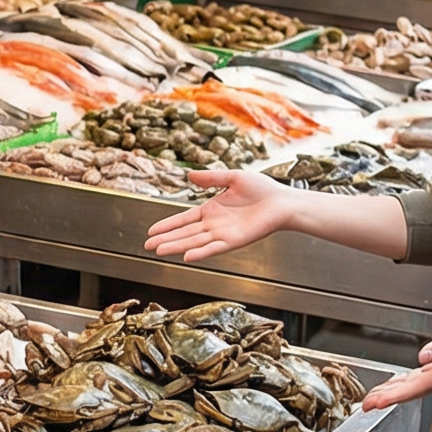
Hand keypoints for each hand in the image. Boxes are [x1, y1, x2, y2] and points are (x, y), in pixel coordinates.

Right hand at [145, 169, 297, 261]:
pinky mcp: (234, 241)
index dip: (167, 225)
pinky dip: (201, 252)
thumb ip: (211, 178)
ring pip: (194, 242)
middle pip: (184, 233)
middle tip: (147, 246)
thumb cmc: (263, 189)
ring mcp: (223, 234)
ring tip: (159, 251)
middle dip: (165, 239)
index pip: (184, 219)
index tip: (151, 231)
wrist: (283, 201)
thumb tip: (189, 175)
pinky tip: (187, 256)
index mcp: (212, 209)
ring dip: (176, 246)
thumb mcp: (232, 177)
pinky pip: (214, 248)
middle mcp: (214, 224)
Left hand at [361, 307, 431, 408]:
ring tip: (373, 399)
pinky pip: (416, 379)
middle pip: (409, 392)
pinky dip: (402, 383)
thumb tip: (423, 357)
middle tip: (365, 406)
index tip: (376, 403)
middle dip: (386, 399)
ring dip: (391, 393)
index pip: (414, 388)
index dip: (393, 396)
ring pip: (411, 387)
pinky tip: (393, 383)